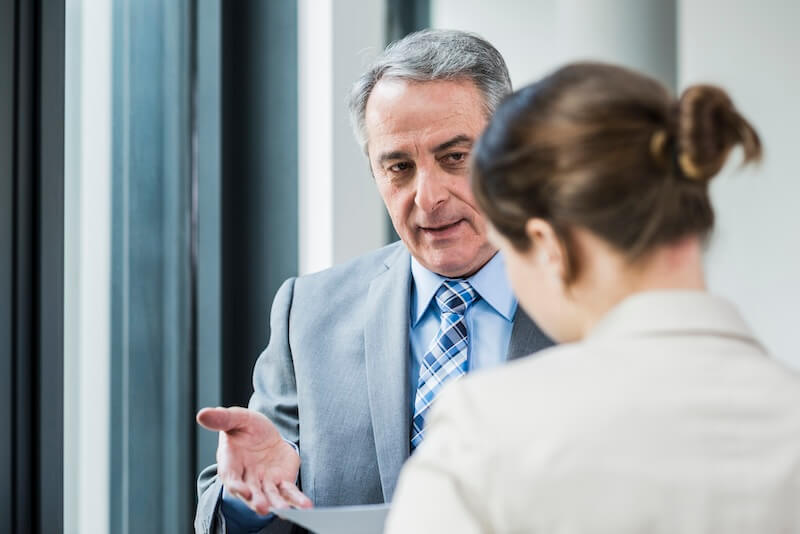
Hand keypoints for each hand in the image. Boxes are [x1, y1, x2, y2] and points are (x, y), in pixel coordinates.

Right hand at [196, 406, 311, 514]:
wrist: (264, 432)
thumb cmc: (245, 427)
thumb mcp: (237, 418)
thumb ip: (222, 418)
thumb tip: (201, 415)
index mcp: (231, 464)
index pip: (231, 478)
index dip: (236, 486)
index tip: (243, 491)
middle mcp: (246, 478)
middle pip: (250, 493)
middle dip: (256, 500)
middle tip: (262, 507)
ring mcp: (264, 482)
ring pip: (270, 496)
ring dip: (276, 504)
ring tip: (284, 510)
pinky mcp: (281, 481)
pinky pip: (289, 492)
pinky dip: (296, 499)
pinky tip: (304, 506)